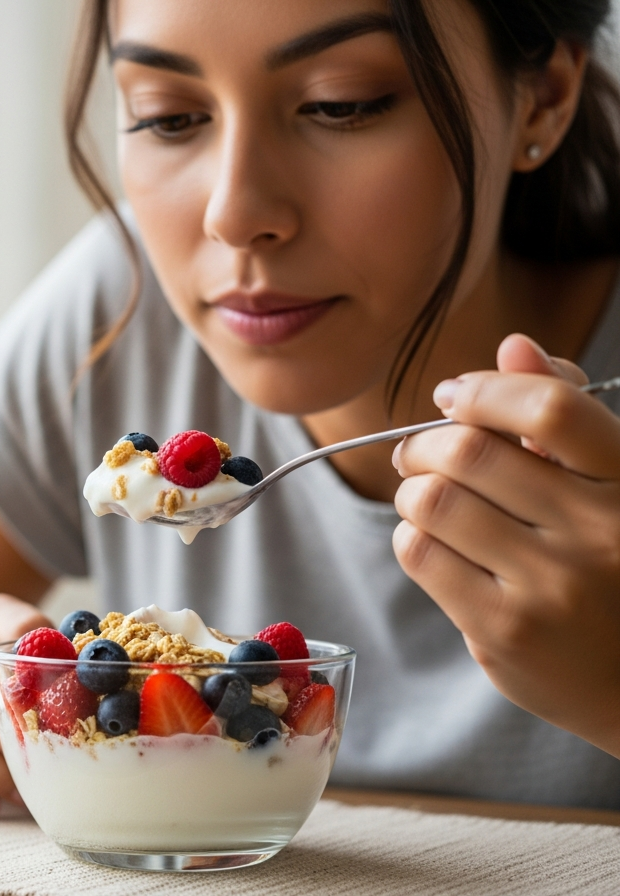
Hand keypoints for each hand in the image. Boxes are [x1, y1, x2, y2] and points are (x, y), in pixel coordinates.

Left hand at [391, 333, 619, 755]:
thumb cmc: (615, 569)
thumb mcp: (611, 487)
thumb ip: (566, 416)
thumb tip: (514, 346)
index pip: (551, 410)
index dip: (485, 390)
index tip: (454, 395)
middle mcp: (600, 533)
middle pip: (471, 452)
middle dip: (425, 442)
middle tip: (416, 452)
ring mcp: (552, 587)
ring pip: (435, 501)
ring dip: (413, 490)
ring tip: (425, 498)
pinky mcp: (505, 630)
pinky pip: (420, 553)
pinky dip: (411, 535)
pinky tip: (432, 540)